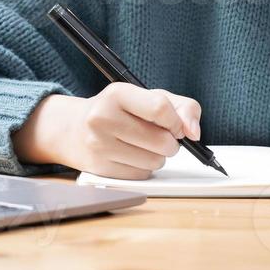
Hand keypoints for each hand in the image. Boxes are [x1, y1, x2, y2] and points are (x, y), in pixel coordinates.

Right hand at [12, 83, 201, 178]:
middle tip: (159, 136)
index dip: (177, 121)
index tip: (177, 126)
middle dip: (170, 142)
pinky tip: (131, 156)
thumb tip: (194, 133)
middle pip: (162, 141)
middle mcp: (103, 118)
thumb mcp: (148, 96)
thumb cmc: (120, 110)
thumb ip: (181, 107)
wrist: (75, 129)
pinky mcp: (100, 169)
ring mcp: (99, 145)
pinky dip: (144, 168)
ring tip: (143, 145)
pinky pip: (142, 175)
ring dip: (157, 157)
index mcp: (117, 93)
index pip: (160, 108)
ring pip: (155, 162)